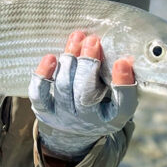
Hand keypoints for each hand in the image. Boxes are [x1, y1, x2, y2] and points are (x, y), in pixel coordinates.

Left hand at [29, 31, 137, 159]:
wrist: (77, 128)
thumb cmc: (103, 104)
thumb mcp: (118, 96)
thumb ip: (121, 78)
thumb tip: (127, 57)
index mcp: (113, 118)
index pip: (123, 105)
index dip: (123, 83)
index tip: (122, 61)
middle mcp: (88, 120)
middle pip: (86, 92)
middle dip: (88, 64)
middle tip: (93, 40)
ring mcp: (64, 116)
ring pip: (64, 87)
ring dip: (70, 59)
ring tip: (77, 38)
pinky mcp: (45, 111)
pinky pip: (39, 94)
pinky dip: (43, 75)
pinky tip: (50, 57)